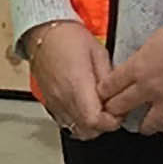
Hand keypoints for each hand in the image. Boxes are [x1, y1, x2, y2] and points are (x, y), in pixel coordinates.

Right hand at [21, 21, 120, 139]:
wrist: (43, 32)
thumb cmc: (68, 38)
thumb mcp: (98, 53)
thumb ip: (108, 79)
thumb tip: (117, 96)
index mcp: (77, 85)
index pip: (95, 120)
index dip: (112, 121)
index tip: (119, 111)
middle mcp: (63, 98)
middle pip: (87, 131)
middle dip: (104, 126)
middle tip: (112, 110)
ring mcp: (54, 102)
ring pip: (76, 130)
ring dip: (91, 126)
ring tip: (98, 109)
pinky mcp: (49, 103)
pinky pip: (65, 123)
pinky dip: (78, 122)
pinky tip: (85, 108)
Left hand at [100, 27, 162, 142]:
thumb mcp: (153, 41)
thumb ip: (142, 59)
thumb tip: (138, 66)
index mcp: (137, 68)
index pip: (109, 87)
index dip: (104, 93)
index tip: (103, 97)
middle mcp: (149, 88)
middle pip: (121, 107)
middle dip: (115, 112)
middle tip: (116, 115)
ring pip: (148, 125)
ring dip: (144, 127)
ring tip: (145, 127)